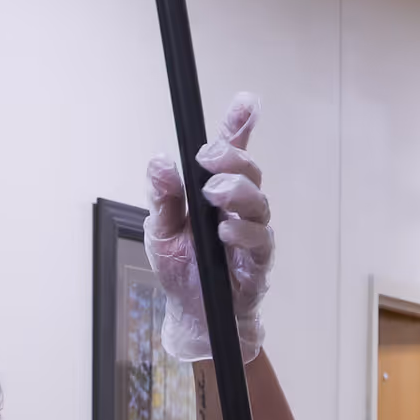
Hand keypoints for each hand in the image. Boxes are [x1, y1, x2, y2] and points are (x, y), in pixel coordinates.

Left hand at [145, 93, 273, 363]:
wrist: (192, 317)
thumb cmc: (182, 270)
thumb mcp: (160, 232)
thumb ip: (163, 198)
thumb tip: (159, 162)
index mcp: (215, 195)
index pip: (231, 155)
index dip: (239, 127)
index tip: (245, 102)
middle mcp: (238, 210)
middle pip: (249, 172)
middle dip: (232, 159)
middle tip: (207, 161)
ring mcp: (251, 237)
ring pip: (259, 205)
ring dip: (237, 194)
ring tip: (214, 195)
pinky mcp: (256, 266)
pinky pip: (259, 245)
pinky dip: (243, 236)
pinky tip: (226, 234)